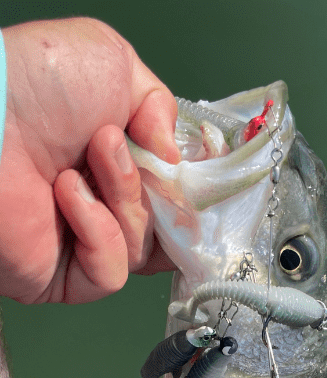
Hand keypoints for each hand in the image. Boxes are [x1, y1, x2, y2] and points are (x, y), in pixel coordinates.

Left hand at [0, 17, 179, 303]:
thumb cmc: (31, 83)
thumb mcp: (114, 62)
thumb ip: (160, 104)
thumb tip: (174, 158)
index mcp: (114, 157)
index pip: (176, 189)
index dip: (195, 182)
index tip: (203, 166)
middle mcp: (99, 201)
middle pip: (172, 226)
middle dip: (169, 192)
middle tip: (148, 158)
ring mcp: (79, 240)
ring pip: (146, 249)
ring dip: (128, 199)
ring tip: (91, 158)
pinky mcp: (60, 276)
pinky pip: (110, 273)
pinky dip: (101, 234)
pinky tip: (69, 195)